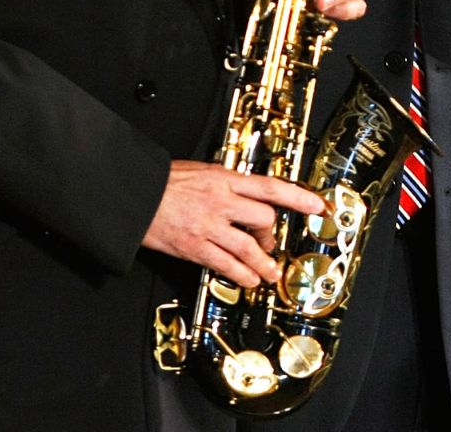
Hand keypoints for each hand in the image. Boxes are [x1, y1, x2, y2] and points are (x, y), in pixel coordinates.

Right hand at [142, 160, 325, 284]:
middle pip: (264, 220)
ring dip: (264, 263)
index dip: (298, 197)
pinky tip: (249, 279)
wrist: (133, 195)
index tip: (317, 205)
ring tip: (271, 273)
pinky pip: (226, 265)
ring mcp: (209, 226)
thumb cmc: (163, 181)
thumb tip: (245, 190)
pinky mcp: (195, 246)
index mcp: (224, 179)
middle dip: (271, 235)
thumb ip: (225, 182)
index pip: (270, 187)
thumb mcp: (200, 170)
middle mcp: (221, 202)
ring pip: (249, 248)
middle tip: (270, 242)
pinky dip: (242, 275)